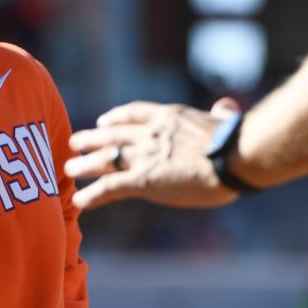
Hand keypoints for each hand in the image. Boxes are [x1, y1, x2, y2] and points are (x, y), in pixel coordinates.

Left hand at [65, 100, 240, 209]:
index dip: (116, 117)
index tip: (104, 120)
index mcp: (169, 117)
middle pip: (113, 134)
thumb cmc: (238, 142)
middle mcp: (151, 133)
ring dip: (85, 164)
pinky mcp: (145, 179)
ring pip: (105, 158)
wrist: (233, 156)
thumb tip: (227, 106)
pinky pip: (111, 186)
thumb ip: (221, 113)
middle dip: (92, 138)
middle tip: (74, 141)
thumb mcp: (226, 121)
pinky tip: (79, 201)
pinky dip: (93, 194)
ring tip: (68, 169)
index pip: (134, 113)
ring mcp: (145, 155)